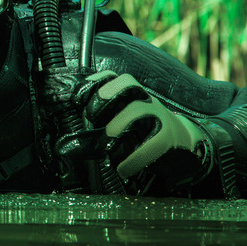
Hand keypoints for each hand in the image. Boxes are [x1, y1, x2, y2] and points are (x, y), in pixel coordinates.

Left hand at [84, 73, 208, 193]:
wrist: (182, 145)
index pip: (113, 76)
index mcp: (130, 94)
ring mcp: (159, 115)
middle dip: (105, 97)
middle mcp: (145, 99)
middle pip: (127, 84)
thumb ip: (95, 130)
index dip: (96, 82)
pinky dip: (136, 157)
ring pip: (140, 109)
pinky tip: (123, 169)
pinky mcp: (170, 137)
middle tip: (92, 117)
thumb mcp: (120, 123)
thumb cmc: (141, 134)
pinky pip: (155, 142)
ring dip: (119, 125)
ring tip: (108, 145)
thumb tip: (65, 148)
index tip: (78, 98)